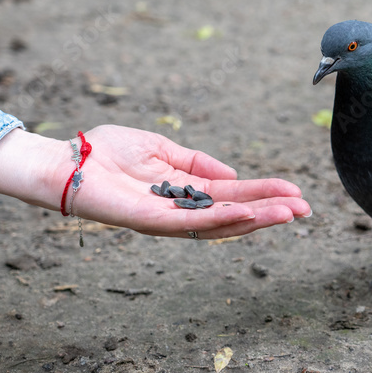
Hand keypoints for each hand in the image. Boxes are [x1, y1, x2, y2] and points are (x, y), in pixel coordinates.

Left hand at [0, 126, 311, 239]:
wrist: (67, 162)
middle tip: (304, 209)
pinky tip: (247, 215)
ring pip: (219, 224)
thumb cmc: (105, 152)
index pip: (232, 195)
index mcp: (184, 191)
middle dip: (269, 211)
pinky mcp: (151, 222)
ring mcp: (167, 218)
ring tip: (287, 214)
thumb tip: (230, 174)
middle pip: (233, 213)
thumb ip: (195, 162)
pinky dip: (222, 220)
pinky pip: (192, 224)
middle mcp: (180, 209)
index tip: (293, 192)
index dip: (263, 193)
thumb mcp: (160, 147)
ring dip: (255, 219)